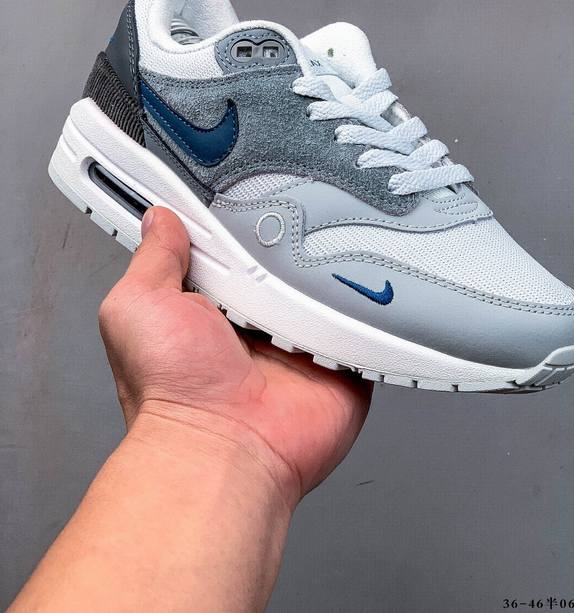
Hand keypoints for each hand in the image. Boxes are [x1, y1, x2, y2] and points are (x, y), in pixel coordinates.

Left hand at [98, 207, 371, 505]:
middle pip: (285, 263)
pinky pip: (363, 322)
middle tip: (294, 218)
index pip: (233, 250)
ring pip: (327, 286)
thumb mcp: (138, 306)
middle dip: (290, 241)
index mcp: (210, 308)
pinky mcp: (340, 362)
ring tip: (329, 248)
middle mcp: (256, 325)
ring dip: (328, 271)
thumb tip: (161, 221)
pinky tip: (363, 284)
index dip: (239, 225)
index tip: (250, 194)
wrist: (222, 449)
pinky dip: (364, 306)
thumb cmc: (172, 392)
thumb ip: (154, 259)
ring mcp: (300, 343)